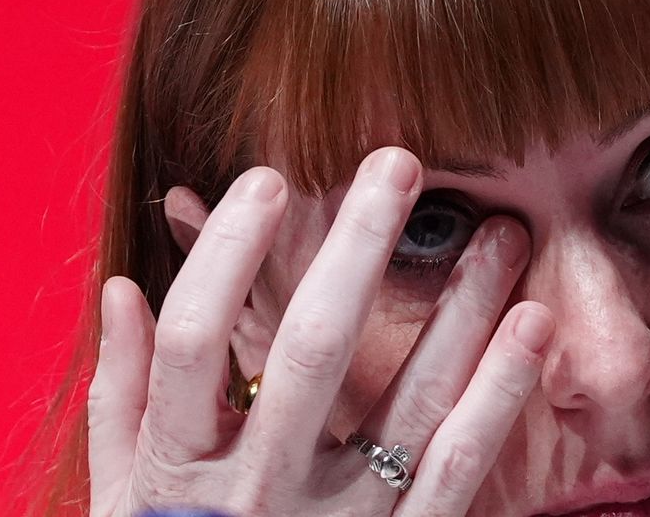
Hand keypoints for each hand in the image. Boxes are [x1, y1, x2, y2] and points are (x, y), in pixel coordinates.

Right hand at [87, 147, 553, 516]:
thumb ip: (118, 399)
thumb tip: (122, 291)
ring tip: (500, 235)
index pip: (194, 339)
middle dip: (354, 251)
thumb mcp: (120, 497)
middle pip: (308, 351)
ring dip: (457, 311)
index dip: (225, 253)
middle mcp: (259, 494)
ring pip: (406, 406)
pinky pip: (456, 470)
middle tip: (398, 164)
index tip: (268, 179)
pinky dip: (498, 396)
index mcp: (177, 470)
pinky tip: (531, 327)